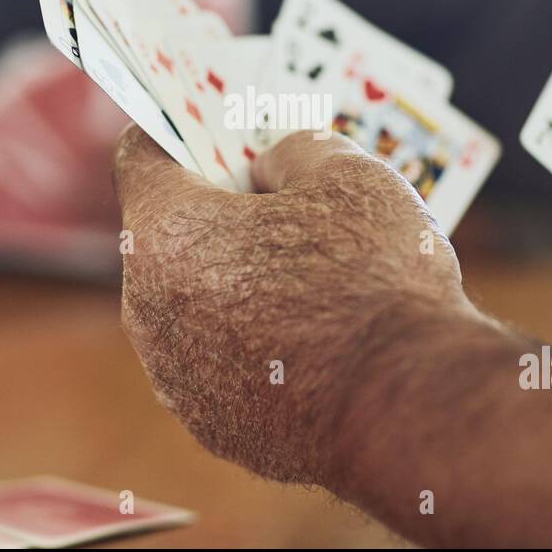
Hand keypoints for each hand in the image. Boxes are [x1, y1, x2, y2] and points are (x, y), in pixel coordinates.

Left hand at [113, 125, 471, 484]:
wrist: (409, 406)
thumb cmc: (375, 277)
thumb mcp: (348, 173)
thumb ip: (293, 151)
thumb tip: (272, 167)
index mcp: (167, 231)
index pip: (142, 154)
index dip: (181, 129)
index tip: (215, 127)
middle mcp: (148, 308)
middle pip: (167, 234)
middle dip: (215, 210)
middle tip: (275, 195)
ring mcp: (175, 376)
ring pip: (190, 304)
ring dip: (233, 280)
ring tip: (307, 270)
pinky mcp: (212, 424)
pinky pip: (220, 363)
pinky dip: (252, 344)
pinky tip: (313, 336)